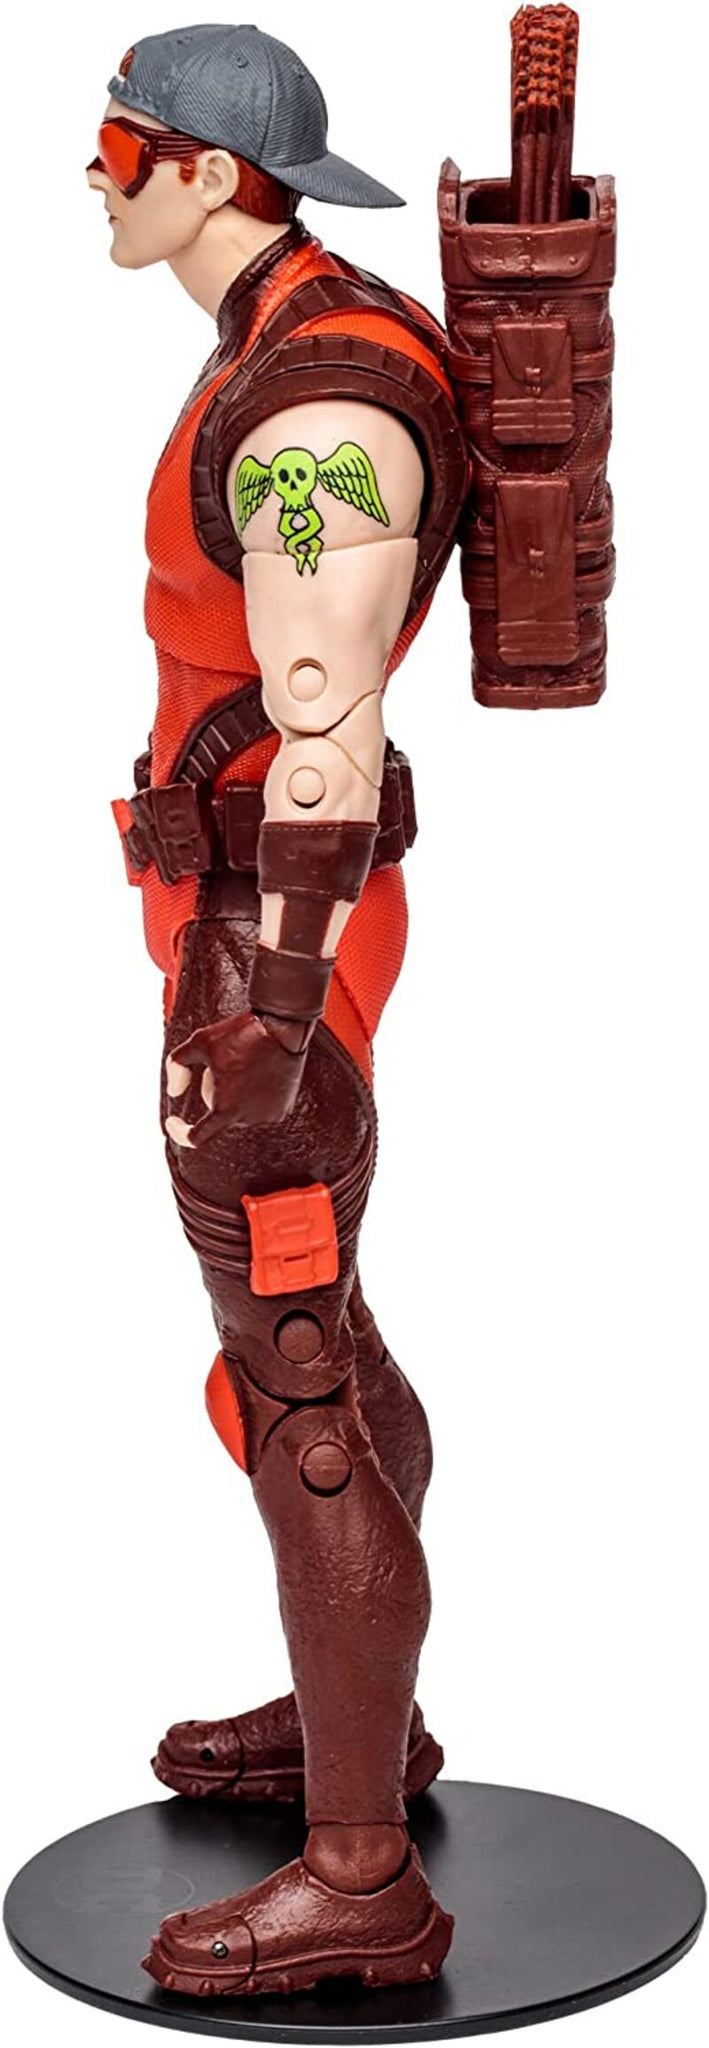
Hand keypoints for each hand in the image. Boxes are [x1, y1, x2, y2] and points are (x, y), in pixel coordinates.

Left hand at [164, 1011, 305, 1146]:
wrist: (283, 1026)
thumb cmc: (242, 1033)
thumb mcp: (200, 1041)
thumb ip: (177, 1065)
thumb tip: (174, 1092)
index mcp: (227, 1109)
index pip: (196, 1137)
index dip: (180, 1131)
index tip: (173, 1122)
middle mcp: (248, 1118)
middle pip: (218, 1113)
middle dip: (214, 1092)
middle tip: (223, 1063)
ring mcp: (268, 1115)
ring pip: (238, 1110)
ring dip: (234, 1093)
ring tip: (245, 1064)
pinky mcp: (283, 1109)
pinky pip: (257, 1108)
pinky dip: (253, 1095)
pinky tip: (258, 1071)